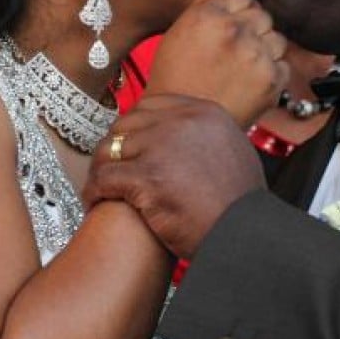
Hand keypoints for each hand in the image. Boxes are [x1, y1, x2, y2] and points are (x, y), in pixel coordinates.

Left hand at [83, 94, 265, 257]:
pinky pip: (104, 178)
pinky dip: (94, 191)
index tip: (127, 144)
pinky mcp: (146, 177)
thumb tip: (190, 139)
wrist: (245, 234)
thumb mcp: (235, 151)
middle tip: (108, 167)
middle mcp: (182, 122)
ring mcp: (162, 147)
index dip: (134, 126)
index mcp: (204, 112)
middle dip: (114, 146)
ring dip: (101, 169)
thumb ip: (208, 137)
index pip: (151, 105)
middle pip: (127, 123)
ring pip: (110, 149)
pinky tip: (95, 201)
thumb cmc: (241, 204)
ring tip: (98, 187)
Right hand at [146, 0, 288, 127]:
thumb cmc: (176, 78)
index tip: (225, 29)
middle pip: (262, 15)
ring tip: (241, 67)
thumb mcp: (183, 29)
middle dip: (251, 29)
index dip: (235, 12)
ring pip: (276, 38)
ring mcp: (257, 56)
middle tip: (231, 51)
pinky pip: (283, 64)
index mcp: (211, 15)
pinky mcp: (272, 79)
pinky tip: (249, 81)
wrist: (183, 124)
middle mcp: (236, 31)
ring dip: (264, 49)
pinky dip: (271, 72)